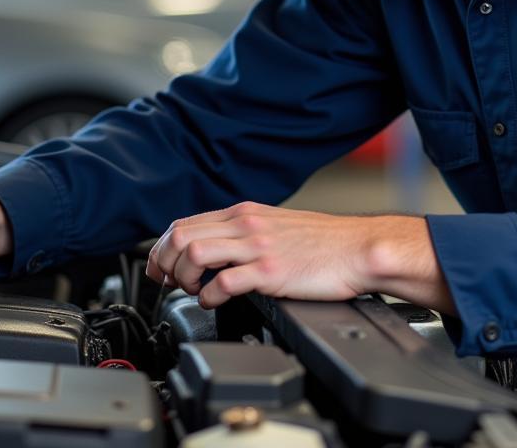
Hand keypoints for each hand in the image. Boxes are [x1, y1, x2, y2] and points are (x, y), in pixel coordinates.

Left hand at [146, 201, 453, 313]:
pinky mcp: (271, 271)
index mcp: (244, 214)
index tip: (158, 267)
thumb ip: (243, 233)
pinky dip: (209, 295)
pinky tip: (213, 302)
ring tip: (191, 291)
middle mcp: (245, 225)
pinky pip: (225, 281)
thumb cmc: (322, 243)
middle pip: (181, 235)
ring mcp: (257, 247)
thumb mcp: (273, 227)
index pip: (185, 223)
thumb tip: (214, 250)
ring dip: (183, 277)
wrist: (358, 248)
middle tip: (166, 283)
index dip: (162, 247)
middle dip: (163, 262)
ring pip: (195, 252)